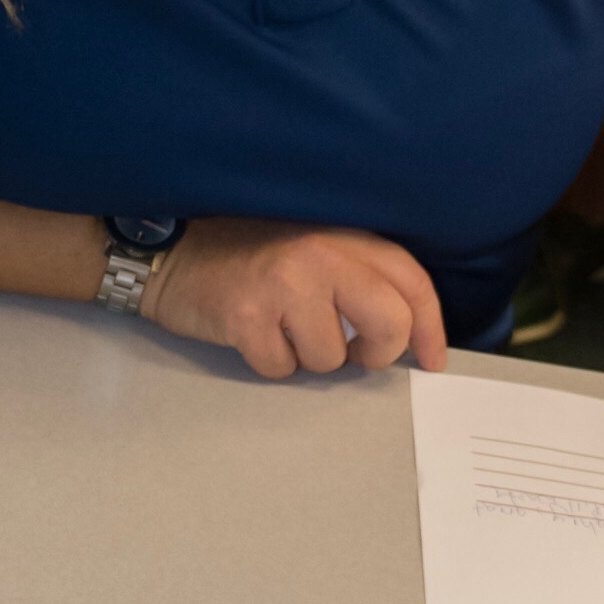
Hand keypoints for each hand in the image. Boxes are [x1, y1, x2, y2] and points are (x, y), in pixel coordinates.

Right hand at [141, 216, 447, 379]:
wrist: (171, 252)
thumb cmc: (245, 254)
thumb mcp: (311, 245)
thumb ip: (357, 274)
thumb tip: (405, 332)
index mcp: (343, 234)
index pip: (410, 280)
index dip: (430, 326)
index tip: (431, 358)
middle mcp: (320, 254)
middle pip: (389, 323)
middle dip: (378, 353)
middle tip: (357, 356)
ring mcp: (284, 285)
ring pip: (331, 358)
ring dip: (309, 358)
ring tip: (282, 328)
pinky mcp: (247, 316)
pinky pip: (282, 368)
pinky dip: (270, 363)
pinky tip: (252, 334)